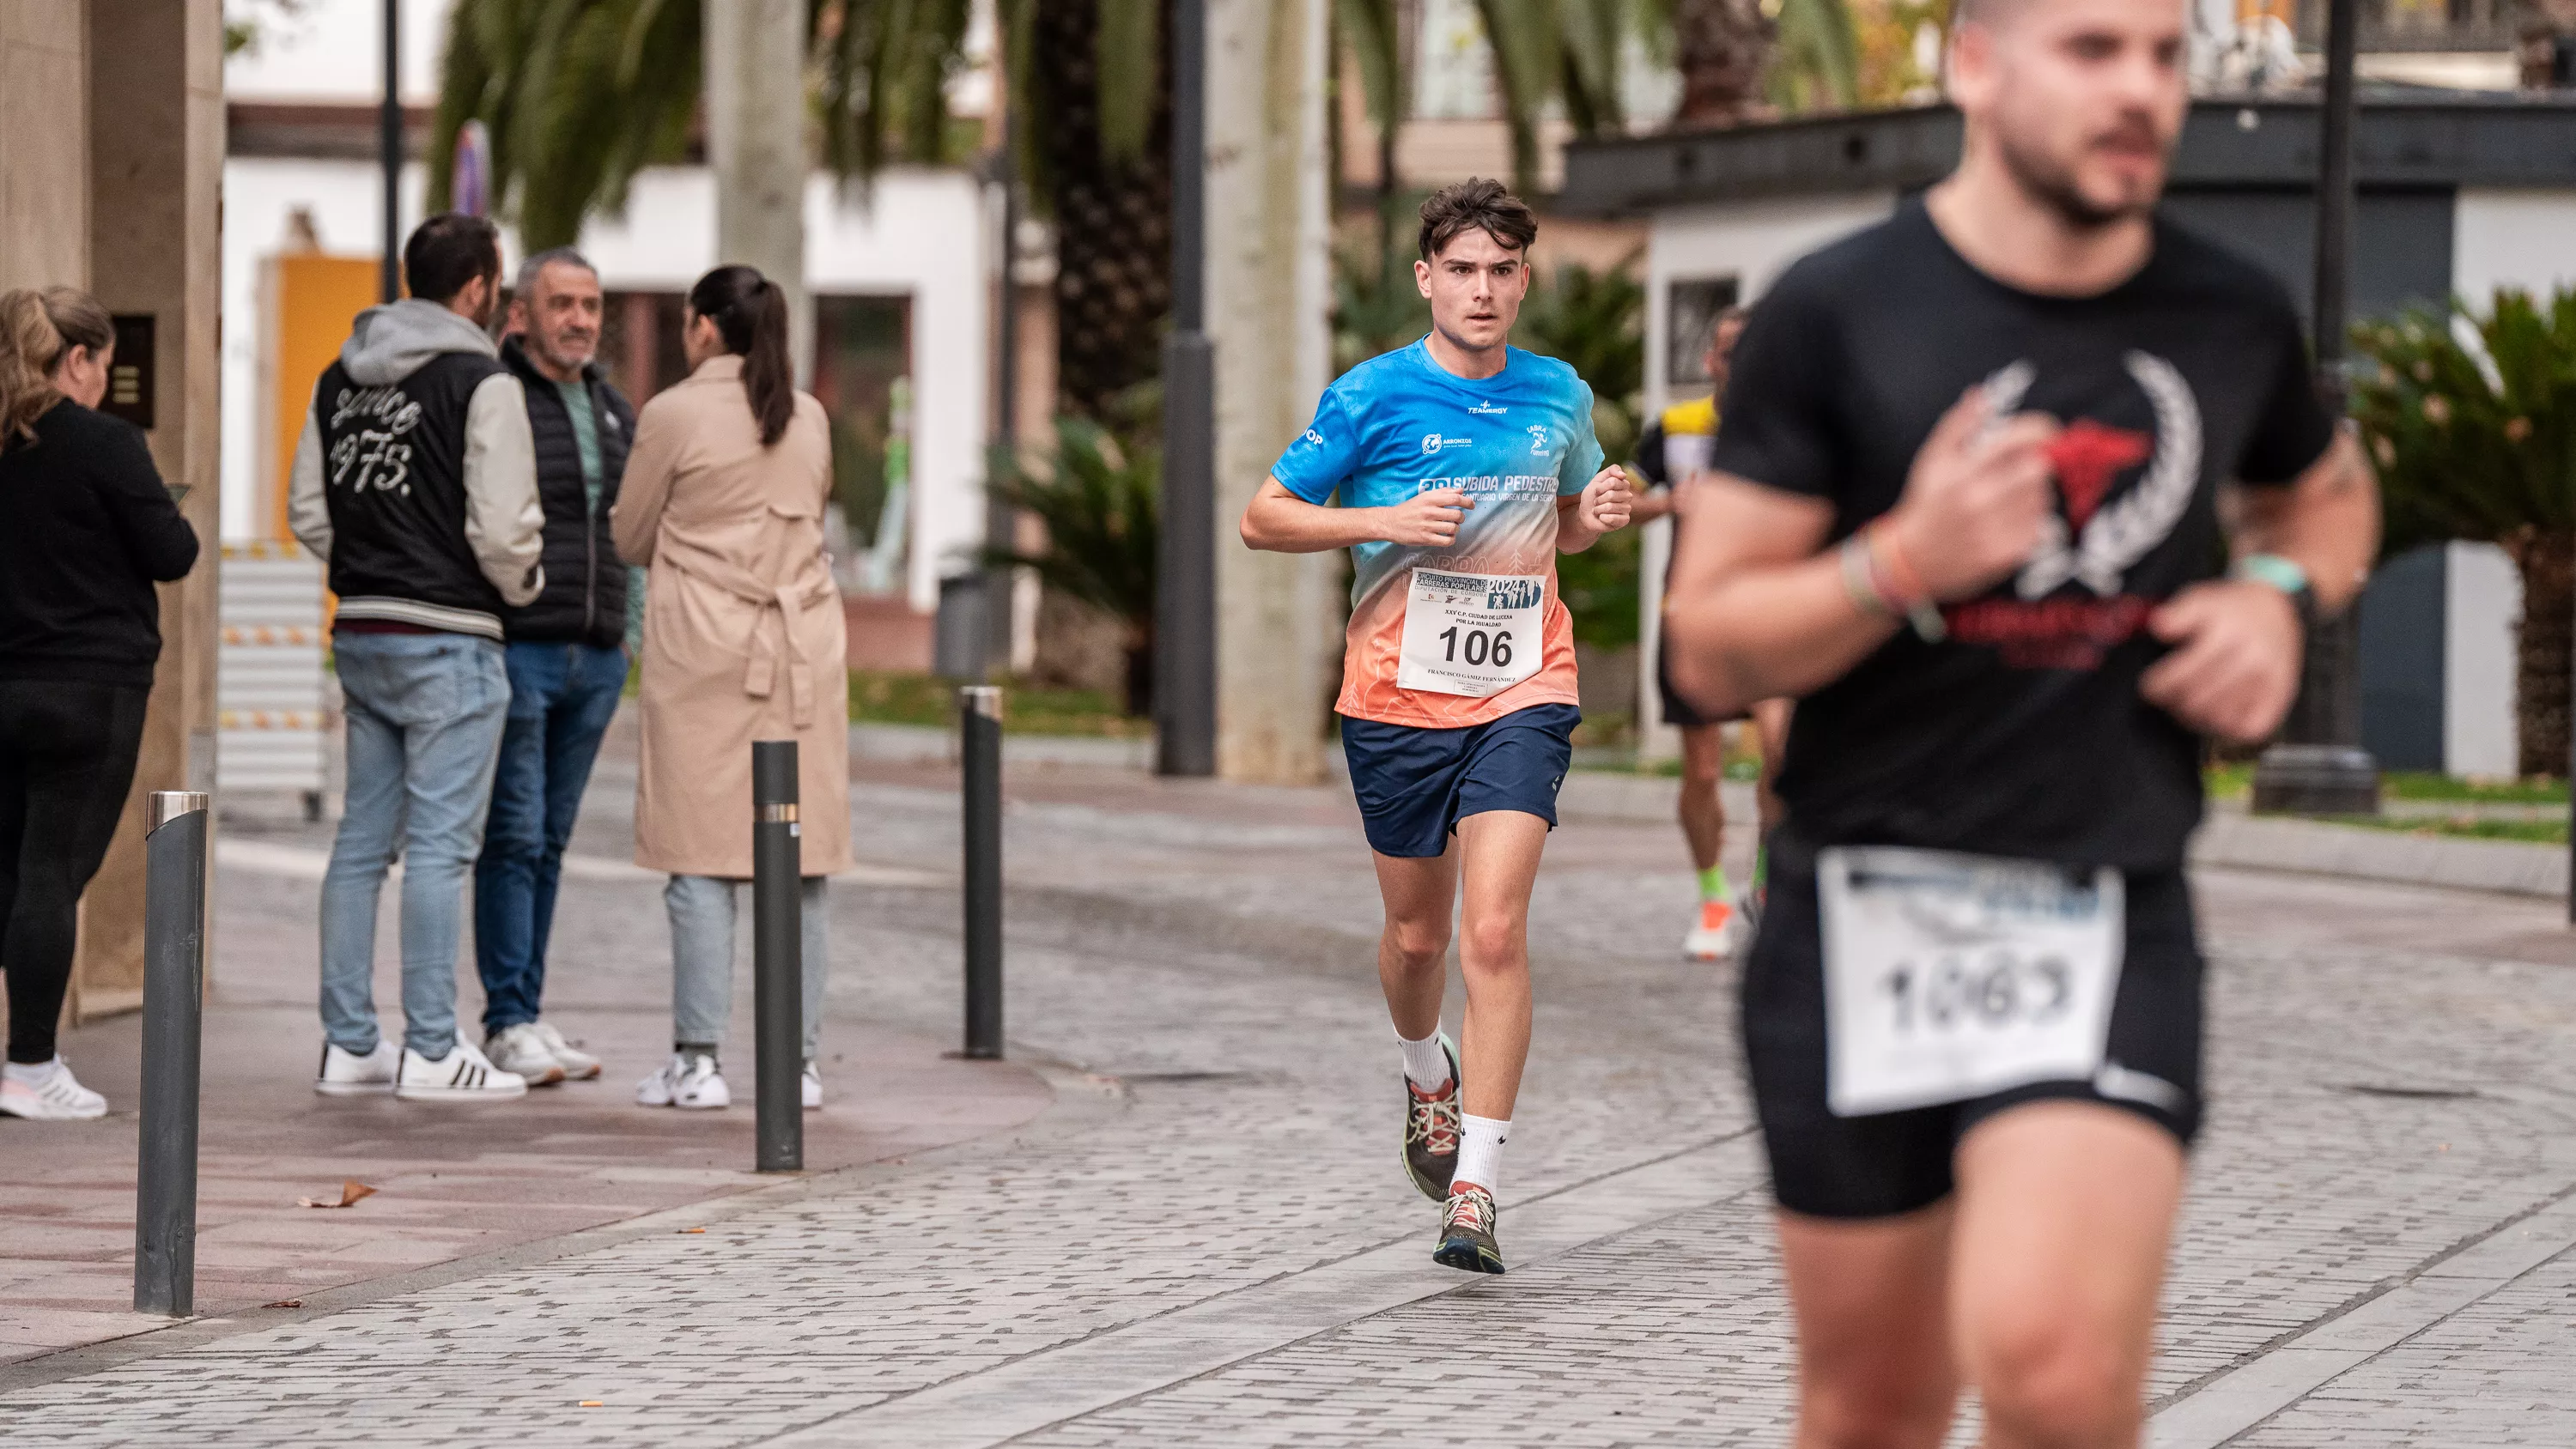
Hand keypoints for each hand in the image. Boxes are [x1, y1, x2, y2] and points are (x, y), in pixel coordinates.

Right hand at [1380, 487, 1472, 545]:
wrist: (1390, 522)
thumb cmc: (1409, 509)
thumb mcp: (1424, 497)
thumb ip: (1443, 492)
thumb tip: (1461, 490)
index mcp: (1430, 499)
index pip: (1455, 498)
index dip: (1467, 502)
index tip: (1471, 505)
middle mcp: (1429, 512)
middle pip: (1457, 515)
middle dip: (1461, 518)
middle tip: (1457, 519)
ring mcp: (1427, 526)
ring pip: (1453, 528)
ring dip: (1456, 529)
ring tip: (1451, 528)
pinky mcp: (1425, 539)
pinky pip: (1446, 541)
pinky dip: (1451, 539)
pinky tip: (1447, 537)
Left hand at [1577, 465, 1632, 534]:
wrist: (1586, 514)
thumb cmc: (1592, 496)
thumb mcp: (1597, 480)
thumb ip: (1611, 471)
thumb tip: (1624, 475)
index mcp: (1623, 484)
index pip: (1613, 482)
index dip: (1600, 488)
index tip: (1597, 491)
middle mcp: (1628, 495)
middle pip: (1611, 494)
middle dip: (1599, 499)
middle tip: (1597, 502)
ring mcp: (1627, 508)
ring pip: (1610, 507)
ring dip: (1598, 509)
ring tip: (1598, 510)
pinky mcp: (1625, 520)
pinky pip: (1612, 518)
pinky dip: (1602, 518)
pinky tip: (1602, 518)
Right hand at [1883, 386, 2060, 600]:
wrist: (1913, 561)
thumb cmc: (1927, 502)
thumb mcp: (1932, 460)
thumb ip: (1958, 425)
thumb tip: (1981, 394)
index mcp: (1961, 472)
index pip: (2020, 440)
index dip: (2043, 430)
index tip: (2049, 430)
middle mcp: (1979, 502)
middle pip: (2039, 468)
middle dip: (2034, 464)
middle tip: (2022, 468)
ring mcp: (1994, 530)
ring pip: (2041, 498)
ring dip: (2032, 493)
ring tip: (2005, 499)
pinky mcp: (2007, 554)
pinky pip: (2039, 525)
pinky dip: (2029, 520)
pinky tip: (2006, 522)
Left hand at [2139, 580, 2302, 742]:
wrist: (2277, 611)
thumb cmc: (2230, 610)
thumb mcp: (2201, 599)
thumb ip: (2177, 613)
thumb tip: (2159, 627)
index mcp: (2228, 632)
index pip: (2185, 672)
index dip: (2160, 685)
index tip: (2149, 688)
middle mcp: (2251, 657)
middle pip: (2200, 698)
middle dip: (2174, 702)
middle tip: (2166, 698)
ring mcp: (2268, 679)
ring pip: (2220, 717)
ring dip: (2195, 717)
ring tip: (2186, 704)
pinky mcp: (2280, 696)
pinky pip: (2249, 728)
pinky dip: (2227, 727)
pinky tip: (2216, 713)